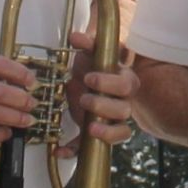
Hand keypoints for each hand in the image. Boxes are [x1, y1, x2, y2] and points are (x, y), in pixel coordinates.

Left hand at [63, 26, 136, 153]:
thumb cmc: (93, 66)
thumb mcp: (90, 53)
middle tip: (85, 100)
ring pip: (120, 131)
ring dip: (106, 132)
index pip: (127, 86)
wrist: (89, 80)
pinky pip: (91, 147)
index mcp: (123, 82)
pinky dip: (75, 151)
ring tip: (90, 129)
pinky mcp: (96, 133)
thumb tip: (75, 36)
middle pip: (124, 110)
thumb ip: (86, 44)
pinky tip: (60, 151)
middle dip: (104, 106)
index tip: (89, 78)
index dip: (110, 84)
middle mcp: (122, 103)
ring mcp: (111, 121)